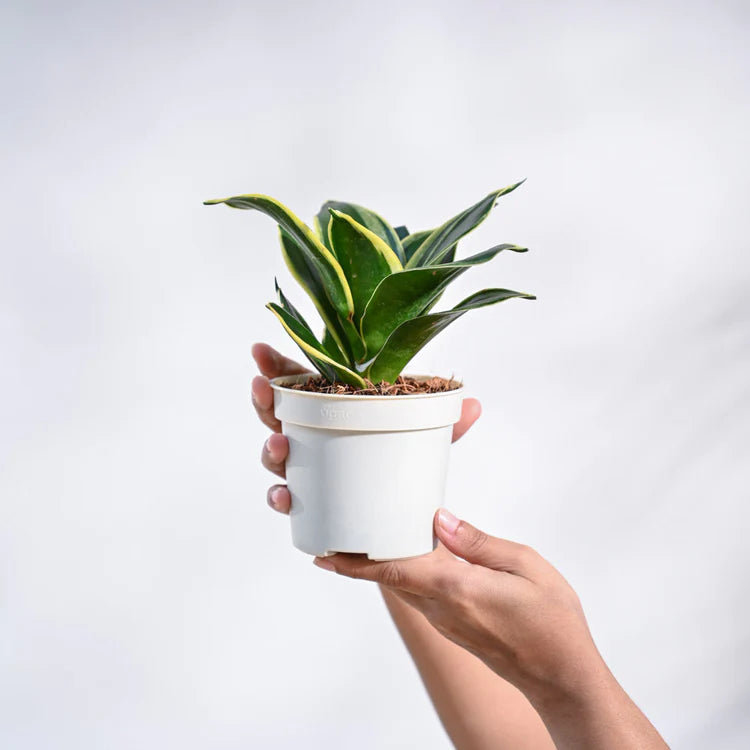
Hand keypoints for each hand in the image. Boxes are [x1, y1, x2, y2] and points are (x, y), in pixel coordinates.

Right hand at [250, 342, 482, 513]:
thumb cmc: (400, 462)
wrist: (401, 520)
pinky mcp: (309, 504)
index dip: (278, 366)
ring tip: (279, 444)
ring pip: (277, 456)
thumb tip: (474, 404)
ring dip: (270, 449)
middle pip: (276, 415)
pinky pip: (287, 500)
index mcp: (332, 411)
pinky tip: (286, 497)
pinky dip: (282, 499)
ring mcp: (306, 471)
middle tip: (261, 387)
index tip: (260, 350)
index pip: (300, 383)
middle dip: (264, 400)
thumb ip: (444, 422)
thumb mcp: (421, 438)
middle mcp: (310, 438)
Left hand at [313, 512, 668, 749]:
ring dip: (380, 565)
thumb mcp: (526, 567)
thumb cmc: (552, 622)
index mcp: (457, 590)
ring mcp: (446, 622)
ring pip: (402, 587)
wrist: (561, 676)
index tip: (324, 553)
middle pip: (390, 579)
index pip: (394, 572)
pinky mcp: (453, 627)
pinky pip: (419, 595)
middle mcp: (442, 609)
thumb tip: (440, 520)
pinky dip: (404, 574)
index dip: (356, 562)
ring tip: (366, 534)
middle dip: (359, 558)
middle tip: (337, 529)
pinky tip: (409, 554)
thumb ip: (479, 542)